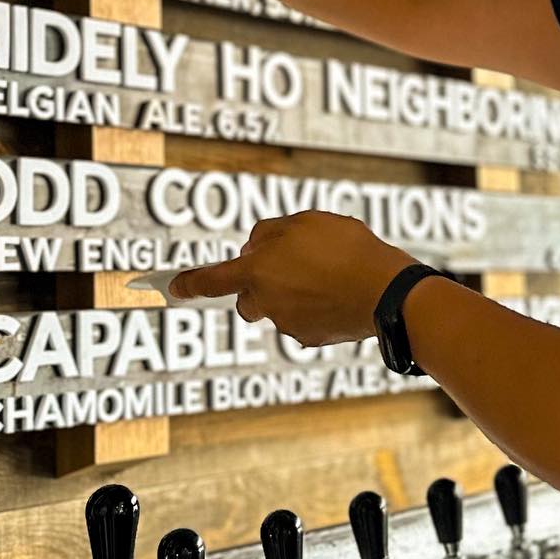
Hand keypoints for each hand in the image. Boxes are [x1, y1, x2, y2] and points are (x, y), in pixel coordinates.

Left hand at [169, 212, 418, 345]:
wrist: (386, 291)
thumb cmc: (346, 250)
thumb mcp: (305, 222)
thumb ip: (270, 232)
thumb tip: (255, 249)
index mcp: (257, 271)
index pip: (212, 279)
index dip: (190, 282)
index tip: (173, 288)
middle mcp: (265, 303)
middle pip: (248, 297)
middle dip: (260, 283)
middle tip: (291, 263)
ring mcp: (287, 324)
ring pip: (280, 306)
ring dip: (293, 291)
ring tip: (329, 271)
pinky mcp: (311, 337)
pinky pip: (305, 318)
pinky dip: (317, 305)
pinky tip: (341, 290)